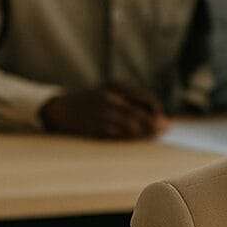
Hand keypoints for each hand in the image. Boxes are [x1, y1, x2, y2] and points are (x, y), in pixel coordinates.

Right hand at [40, 85, 168, 139]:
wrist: (61, 109)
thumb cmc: (92, 100)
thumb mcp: (111, 92)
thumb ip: (132, 100)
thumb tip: (158, 116)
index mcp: (116, 85)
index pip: (145, 98)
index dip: (157, 110)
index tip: (163, 118)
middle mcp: (109, 98)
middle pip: (139, 114)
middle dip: (154, 123)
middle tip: (165, 130)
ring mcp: (101, 114)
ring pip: (130, 127)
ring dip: (144, 133)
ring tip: (153, 137)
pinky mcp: (94, 128)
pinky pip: (117, 136)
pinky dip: (129, 139)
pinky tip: (136, 141)